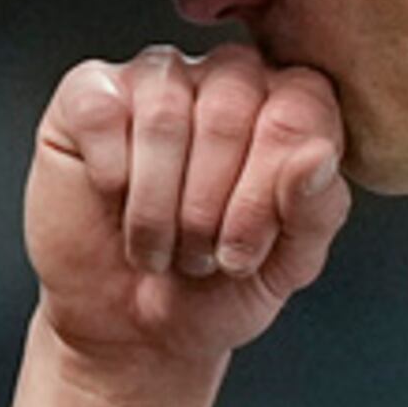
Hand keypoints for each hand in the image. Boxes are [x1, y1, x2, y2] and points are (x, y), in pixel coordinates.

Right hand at [24, 44, 352, 378]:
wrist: (129, 327)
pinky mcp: (90, 94)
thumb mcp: (284, 268)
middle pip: (230, 107)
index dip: (268, 189)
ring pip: (163, 115)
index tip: (242, 254)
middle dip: (208, 206)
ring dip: (156, 206)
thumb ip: (316, 210)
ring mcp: (158, 79)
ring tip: (156, 248)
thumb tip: (317, 155)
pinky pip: (103, 112)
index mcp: (287, 109)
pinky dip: (111, 176)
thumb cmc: (214, 289)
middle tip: (196, 256)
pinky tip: (115, 202)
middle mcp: (226, 79)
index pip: (299, 108)